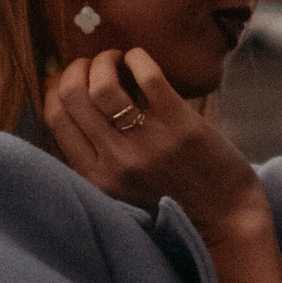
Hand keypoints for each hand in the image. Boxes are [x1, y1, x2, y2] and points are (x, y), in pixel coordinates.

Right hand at [44, 48, 261, 240]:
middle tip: (92, 64)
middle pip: (72, 95)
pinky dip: (137, 58)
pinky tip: (138, 58)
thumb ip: (97, 160)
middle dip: (77, 68)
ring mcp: (148, 143)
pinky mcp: (182, 126)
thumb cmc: (174, 205)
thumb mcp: (121, 193)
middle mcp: (116, 162)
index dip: (56, 88)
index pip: (55, 118)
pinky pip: (148, 76)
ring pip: (102, 85)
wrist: (226, 224)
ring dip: (104, 60)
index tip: (69, 78)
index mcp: (96, 178)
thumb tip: (76, 106)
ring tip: (115, 59)